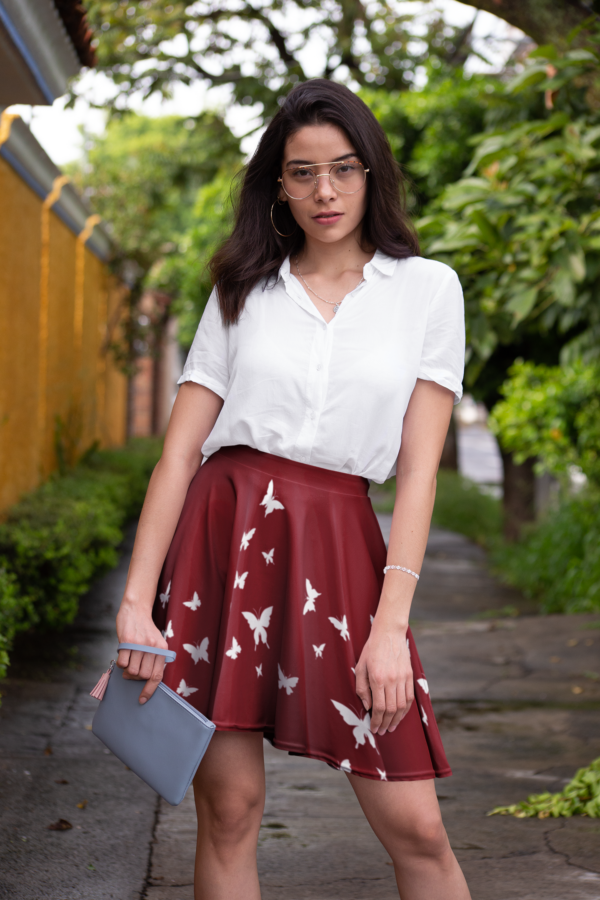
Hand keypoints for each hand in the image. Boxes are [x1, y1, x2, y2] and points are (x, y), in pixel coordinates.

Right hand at [116, 600, 168, 704]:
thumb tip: (145, 680)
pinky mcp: (127, 640)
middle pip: (143, 675)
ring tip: (128, 660)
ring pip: (132, 670)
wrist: (136, 609)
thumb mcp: (155, 643)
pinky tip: (123, 653)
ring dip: (128, 670)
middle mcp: (153, 647)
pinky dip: (121, 663)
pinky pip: (122, 662)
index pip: (157, 676)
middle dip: (136, 677)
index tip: (142, 700)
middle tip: (132, 669)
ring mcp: (140, 644)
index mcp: (162, 649)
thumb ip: (153, 659)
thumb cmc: (144, 630)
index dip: (149, 690)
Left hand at [355, 620, 413, 734]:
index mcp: (377, 678)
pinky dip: (406, 709)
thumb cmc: (371, 649)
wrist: (389, 633)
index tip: (374, 728)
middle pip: (392, 709)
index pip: (379, 707)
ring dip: (397, 719)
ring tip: (391, 727)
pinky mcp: (410, 675)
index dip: (377, 721)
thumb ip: (362, 688)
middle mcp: (392, 680)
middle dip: (386, 723)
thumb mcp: (360, 667)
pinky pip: (410, 697)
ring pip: (402, 706)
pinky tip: (400, 715)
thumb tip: (368, 707)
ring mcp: (403, 678)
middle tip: (382, 731)